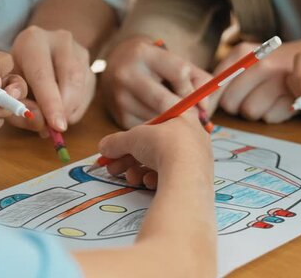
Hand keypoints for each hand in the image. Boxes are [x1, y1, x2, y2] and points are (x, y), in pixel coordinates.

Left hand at [10, 26, 94, 135]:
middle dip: (66, 107)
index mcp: (33, 40)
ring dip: (71, 109)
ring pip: (83, 86)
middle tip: (58, 128)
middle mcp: (60, 40)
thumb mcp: (9, 86)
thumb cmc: (17, 72)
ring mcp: (79, 51)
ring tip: (55, 121)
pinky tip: (63, 112)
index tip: (56, 125)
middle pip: (71, 76)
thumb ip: (20, 104)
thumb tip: (42, 124)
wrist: (34, 54)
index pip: (43, 74)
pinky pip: (89, 92)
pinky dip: (77, 108)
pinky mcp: (90, 65)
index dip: (50, 102)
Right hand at [98, 113, 212, 188]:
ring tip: (129, 177)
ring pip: (162, 163)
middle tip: (112, 167)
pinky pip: (172, 176)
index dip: (130, 137)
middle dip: (129, 158)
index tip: (114, 149)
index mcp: (184, 118)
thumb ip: (117, 142)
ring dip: (140, 171)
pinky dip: (156, 179)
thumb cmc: (163, 145)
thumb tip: (103, 147)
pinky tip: (147, 182)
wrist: (187, 175)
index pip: (153, 125)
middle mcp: (194, 137)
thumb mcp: (133, 138)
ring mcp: (197, 158)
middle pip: (155, 147)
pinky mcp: (196, 178)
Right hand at [101, 36, 211, 128]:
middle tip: (193, 115)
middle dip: (184, 111)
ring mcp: (121, 97)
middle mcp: (127, 74)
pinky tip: (162, 121)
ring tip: (178, 117)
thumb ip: (197, 78)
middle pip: (165, 101)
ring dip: (173, 122)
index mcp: (144, 54)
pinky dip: (160, 127)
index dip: (192, 89)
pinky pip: (149, 128)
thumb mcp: (173, 59)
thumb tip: (205, 107)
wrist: (118, 64)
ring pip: (158, 118)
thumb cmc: (154, 63)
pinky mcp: (120, 116)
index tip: (196, 98)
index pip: (179, 73)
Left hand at [214, 34, 300, 123]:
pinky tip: (280, 101)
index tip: (206, 113)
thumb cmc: (273, 66)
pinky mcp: (294, 95)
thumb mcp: (248, 61)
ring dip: (257, 111)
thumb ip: (224, 78)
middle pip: (231, 104)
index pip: (214, 86)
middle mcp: (259, 63)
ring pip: (250, 113)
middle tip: (249, 98)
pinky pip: (270, 118)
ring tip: (268, 97)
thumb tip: (197, 101)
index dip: (208, 102)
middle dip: (236, 106)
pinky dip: (275, 114)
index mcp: (242, 53)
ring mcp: (279, 78)